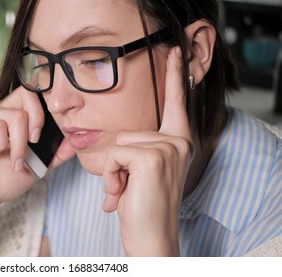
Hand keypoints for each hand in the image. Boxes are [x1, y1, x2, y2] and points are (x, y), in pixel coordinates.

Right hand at [0, 86, 74, 212]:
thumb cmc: (6, 179)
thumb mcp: (40, 166)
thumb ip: (58, 153)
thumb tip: (75, 140)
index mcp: (17, 115)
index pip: (35, 92)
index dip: (47, 105)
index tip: (47, 132)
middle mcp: (1, 111)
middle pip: (27, 93)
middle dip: (37, 120)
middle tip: (34, 142)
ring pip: (15, 115)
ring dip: (20, 144)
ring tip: (14, 160)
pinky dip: (1, 144)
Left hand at [102, 47, 194, 255]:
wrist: (151, 238)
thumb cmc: (143, 206)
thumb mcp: (141, 172)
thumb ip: (137, 150)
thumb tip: (117, 145)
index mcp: (177, 142)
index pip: (175, 103)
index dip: (174, 77)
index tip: (176, 51)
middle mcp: (178, 141)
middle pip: (127, 132)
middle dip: (118, 163)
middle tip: (129, 187)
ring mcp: (168, 148)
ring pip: (118, 143)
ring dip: (113, 171)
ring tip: (127, 190)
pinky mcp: (152, 157)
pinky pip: (115, 155)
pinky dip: (111, 177)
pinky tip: (123, 193)